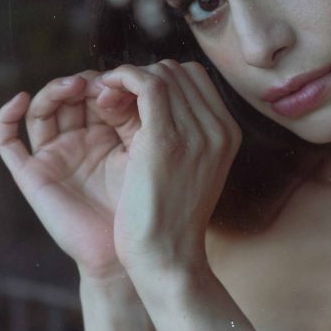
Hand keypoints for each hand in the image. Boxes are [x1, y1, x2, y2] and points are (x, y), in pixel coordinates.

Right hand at [0, 70, 138, 279]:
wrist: (125, 252)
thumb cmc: (142, 202)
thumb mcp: (143, 150)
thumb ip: (133, 116)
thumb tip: (120, 81)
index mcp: (107, 132)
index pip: (98, 93)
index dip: (107, 82)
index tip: (125, 82)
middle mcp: (78, 139)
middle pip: (69, 97)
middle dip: (82, 83)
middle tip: (97, 83)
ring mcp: (53, 155)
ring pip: (41, 110)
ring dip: (53, 91)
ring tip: (73, 86)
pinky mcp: (31, 173)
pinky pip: (7, 142)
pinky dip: (6, 116)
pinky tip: (20, 98)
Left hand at [98, 60, 241, 275]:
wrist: (168, 258)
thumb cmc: (169, 217)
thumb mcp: (188, 167)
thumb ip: (179, 130)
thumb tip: (145, 94)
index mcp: (227, 132)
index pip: (195, 78)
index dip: (160, 80)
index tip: (132, 100)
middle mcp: (218, 127)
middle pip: (179, 72)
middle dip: (142, 77)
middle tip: (113, 100)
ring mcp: (196, 132)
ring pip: (162, 73)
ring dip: (127, 78)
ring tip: (105, 102)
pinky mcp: (166, 139)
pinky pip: (146, 84)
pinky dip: (121, 78)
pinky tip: (103, 93)